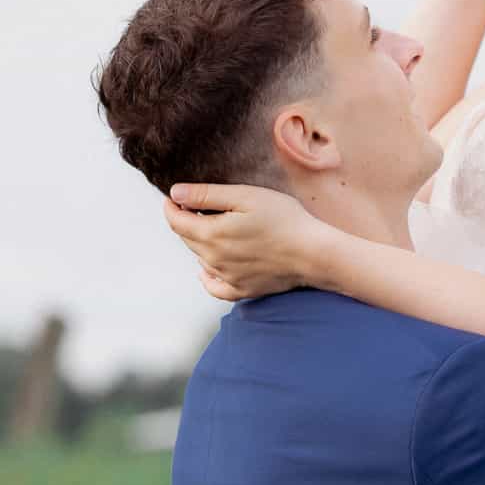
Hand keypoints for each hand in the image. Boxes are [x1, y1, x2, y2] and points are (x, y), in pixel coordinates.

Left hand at [163, 184, 323, 300]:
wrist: (313, 253)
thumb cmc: (284, 220)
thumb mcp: (245, 196)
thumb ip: (206, 195)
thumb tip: (175, 194)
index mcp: (211, 234)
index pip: (176, 221)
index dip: (171, 206)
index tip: (175, 197)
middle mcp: (213, 260)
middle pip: (186, 239)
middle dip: (186, 221)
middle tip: (197, 207)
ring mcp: (227, 277)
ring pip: (200, 258)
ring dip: (200, 243)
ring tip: (215, 228)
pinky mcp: (242, 290)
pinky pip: (214, 286)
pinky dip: (207, 276)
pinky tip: (209, 268)